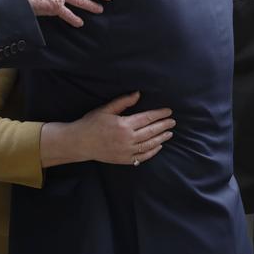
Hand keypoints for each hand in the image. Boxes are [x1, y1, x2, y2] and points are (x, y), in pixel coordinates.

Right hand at [40, 92, 174, 167]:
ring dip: (161, 138)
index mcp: (124, 124)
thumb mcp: (106, 109)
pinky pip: (143, 157)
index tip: (168, 112)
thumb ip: (123, 102)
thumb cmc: (91, 123)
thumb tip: (138, 94)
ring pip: (149, 145)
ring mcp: (127, 151)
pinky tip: (158, 146)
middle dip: (164, 126)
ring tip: (169, 133)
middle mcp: (128, 139)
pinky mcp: (124, 160)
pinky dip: (152, 152)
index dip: (159, 115)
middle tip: (173, 122)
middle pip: (151, 132)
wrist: (80, 143)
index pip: (147, 118)